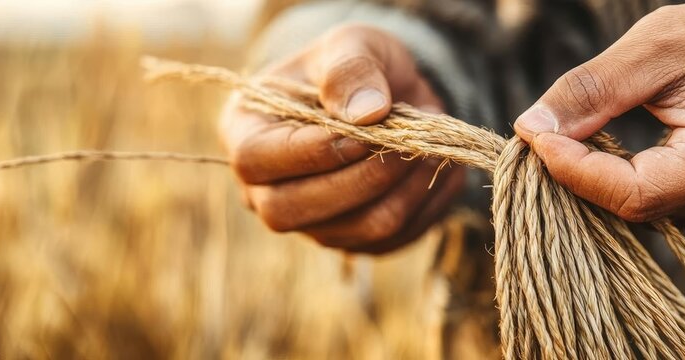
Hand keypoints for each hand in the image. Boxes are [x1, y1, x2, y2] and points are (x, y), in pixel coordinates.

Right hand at [220, 24, 463, 252]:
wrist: (387, 96)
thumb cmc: (356, 66)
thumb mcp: (352, 45)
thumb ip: (352, 69)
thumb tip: (367, 113)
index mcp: (244, 133)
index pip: (258, 160)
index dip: (315, 151)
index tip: (369, 130)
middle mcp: (264, 189)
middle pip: (294, 211)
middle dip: (364, 179)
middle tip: (412, 144)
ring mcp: (309, 222)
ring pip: (355, 230)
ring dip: (405, 192)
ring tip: (435, 151)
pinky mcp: (353, 239)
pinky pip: (390, 240)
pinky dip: (424, 207)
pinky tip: (440, 171)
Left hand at [514, 3, 684, 221]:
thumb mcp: (661, 43)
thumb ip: (595, 88)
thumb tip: (531, 127)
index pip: (636, 193)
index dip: (576, 172)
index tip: (534, 137)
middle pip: (637, 209)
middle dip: (579, 178)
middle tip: (541, 138)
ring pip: (647, 214)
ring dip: (600, 184)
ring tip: (572, 142)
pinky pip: (665, 207)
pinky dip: (627, 185)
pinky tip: (608, 157)